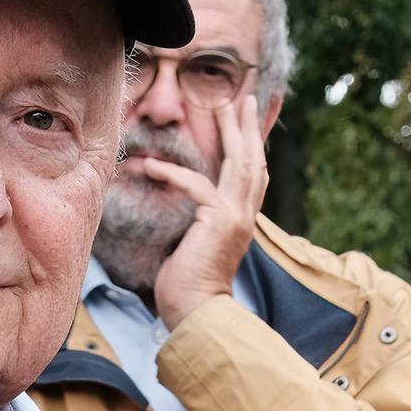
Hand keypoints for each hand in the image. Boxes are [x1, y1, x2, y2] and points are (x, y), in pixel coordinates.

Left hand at [140, 94, 267, 327]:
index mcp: (242, 218)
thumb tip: (188, 202)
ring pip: (240, 163)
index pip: (255, 173)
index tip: (260, 117)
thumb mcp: (197, 242)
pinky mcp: (219, 221)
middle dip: (252, 126)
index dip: (258, 143)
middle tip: (248, 97)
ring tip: (224, 104)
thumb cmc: (188, 284)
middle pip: (255, 160)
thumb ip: (201, 217)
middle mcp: (246, 215)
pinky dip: (172, 173)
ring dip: (232, 131)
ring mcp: (236, 217)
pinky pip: (197, 186)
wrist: (196, 313)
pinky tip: (150, 166)